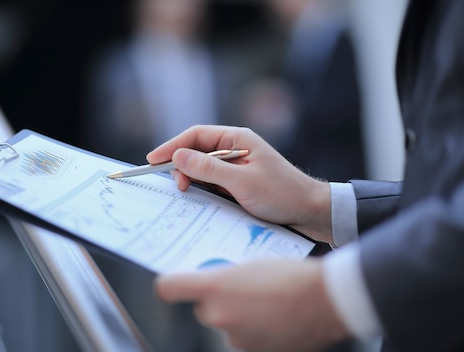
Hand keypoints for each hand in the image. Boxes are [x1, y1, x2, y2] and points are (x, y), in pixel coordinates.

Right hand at [147, 125, 332, 242]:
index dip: (172, 146)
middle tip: (177, 186)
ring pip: (202, 169)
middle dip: (182, 166)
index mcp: (238, 139)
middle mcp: (235, 149)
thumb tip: (178, 157)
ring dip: (192, 179)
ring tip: (188, 194)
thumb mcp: (242, 182)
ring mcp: (236, 166)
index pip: (196, 135)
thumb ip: (209, 168)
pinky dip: (203, 189)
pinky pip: (212, 182)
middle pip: (196, 151)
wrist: (310, 212)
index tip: (153, 159)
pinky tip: (199, 199)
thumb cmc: (282, 194)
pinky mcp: (238, 182)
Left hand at [155, 258, 349, 350]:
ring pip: (226, 322)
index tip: (177, 281)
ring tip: (265, 301)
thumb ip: (225, 273)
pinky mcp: (253, 351)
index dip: (171, 283)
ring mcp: (236, 337)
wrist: (327, 299)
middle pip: (202, 307)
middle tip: (240, 287)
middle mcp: (218, 315)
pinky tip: (274, 316)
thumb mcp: (251, 262)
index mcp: (214, 287)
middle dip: (217, 299)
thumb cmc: (291, 275)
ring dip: (238, 314)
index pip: (168, 288)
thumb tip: (214, 277)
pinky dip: (255, 328)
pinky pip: (245, 336)